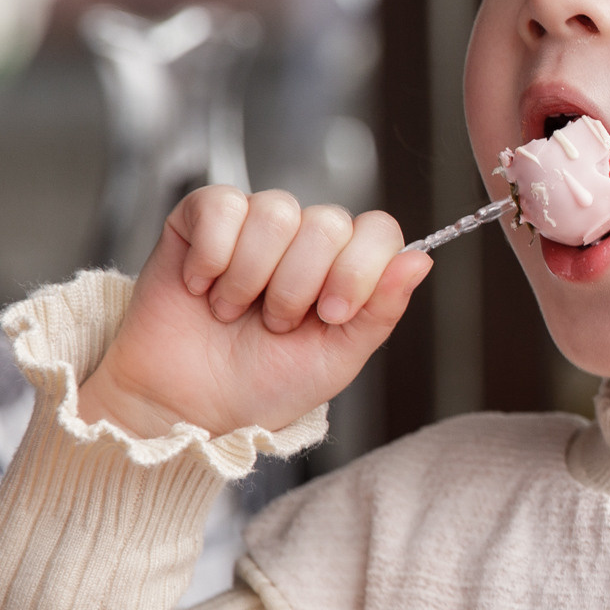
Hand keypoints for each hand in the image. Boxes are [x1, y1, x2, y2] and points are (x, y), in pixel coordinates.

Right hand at [77, 187, 430, 438]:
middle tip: (273, 323)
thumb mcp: (336, 358)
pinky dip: (211, 256)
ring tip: (233, 310)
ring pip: (276, 211)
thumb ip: (381, 309)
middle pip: (327, 222)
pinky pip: (221, 204)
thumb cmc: (263, 384)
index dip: (358, 269)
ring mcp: (254, 224)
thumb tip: (421, 261)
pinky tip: (202, 288)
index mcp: (345, 267)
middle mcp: (305, 238)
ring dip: (252, 276)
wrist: (187, 405)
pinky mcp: (201, 218)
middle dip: (298, 285)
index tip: (330, 315)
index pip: (378, 229)